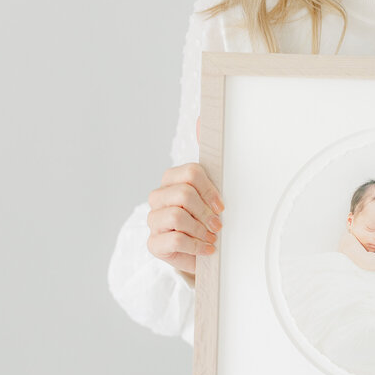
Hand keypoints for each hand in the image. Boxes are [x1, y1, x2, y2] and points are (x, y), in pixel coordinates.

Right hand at [147, 160, 223, 277]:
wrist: (200, 252)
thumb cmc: (206, 220)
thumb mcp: (211, 193)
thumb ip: (209, 161)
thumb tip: (198, 122)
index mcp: (172, 180)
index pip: (190, 173)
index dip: (209, 189)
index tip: (221, 206)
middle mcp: (158, 198)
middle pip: (183, 194)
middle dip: (205, 211)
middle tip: (217, 224)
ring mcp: (153, 220)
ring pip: (177, 216)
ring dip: (200, 229)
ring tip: (211, 237)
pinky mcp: (154, 243)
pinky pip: (175, 239)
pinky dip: (196, 245)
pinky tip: (206, 248)